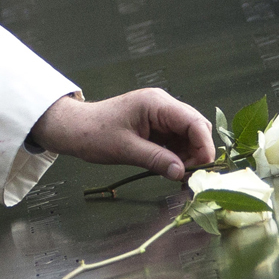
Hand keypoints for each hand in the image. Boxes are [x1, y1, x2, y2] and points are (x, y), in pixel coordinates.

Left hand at [29, 89, 215, 180]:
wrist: (74, 128)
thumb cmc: (94, 134)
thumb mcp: (125, 150)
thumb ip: (156, 159)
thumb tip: (182, 173)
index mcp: (156, 104)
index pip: (193, 121)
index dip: (204, 145)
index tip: (204, 168)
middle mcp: (162, 104)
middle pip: (195, 126)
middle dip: (197, 151)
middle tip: (189, 175)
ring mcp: (159, 113)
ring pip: (188, 134)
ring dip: (188, 153)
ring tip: (178, 173)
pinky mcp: (155, 123)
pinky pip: (175, 138)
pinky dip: (177, 153)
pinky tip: (170, 166)